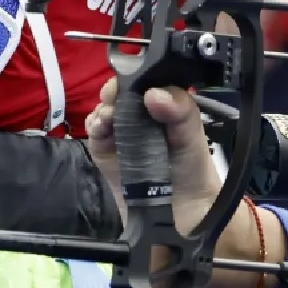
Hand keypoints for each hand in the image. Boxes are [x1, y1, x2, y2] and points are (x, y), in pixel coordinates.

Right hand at [86, 78, 220, 235]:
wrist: (185, 212)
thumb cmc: (192, 169)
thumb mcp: (193, 136)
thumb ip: (181, 112)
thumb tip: (154, 93)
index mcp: (163, 104)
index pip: (145, 79)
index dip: (137, 75)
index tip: (135, 78)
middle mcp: (139, 114)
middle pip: (119, 91)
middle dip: (115, 90)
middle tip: (118, 96)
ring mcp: (120, 132)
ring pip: (104, 109)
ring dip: (104, 108)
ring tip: (110, 115)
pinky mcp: (105, 151)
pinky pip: (95, 133)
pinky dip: (95, 126)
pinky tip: (101, 126)